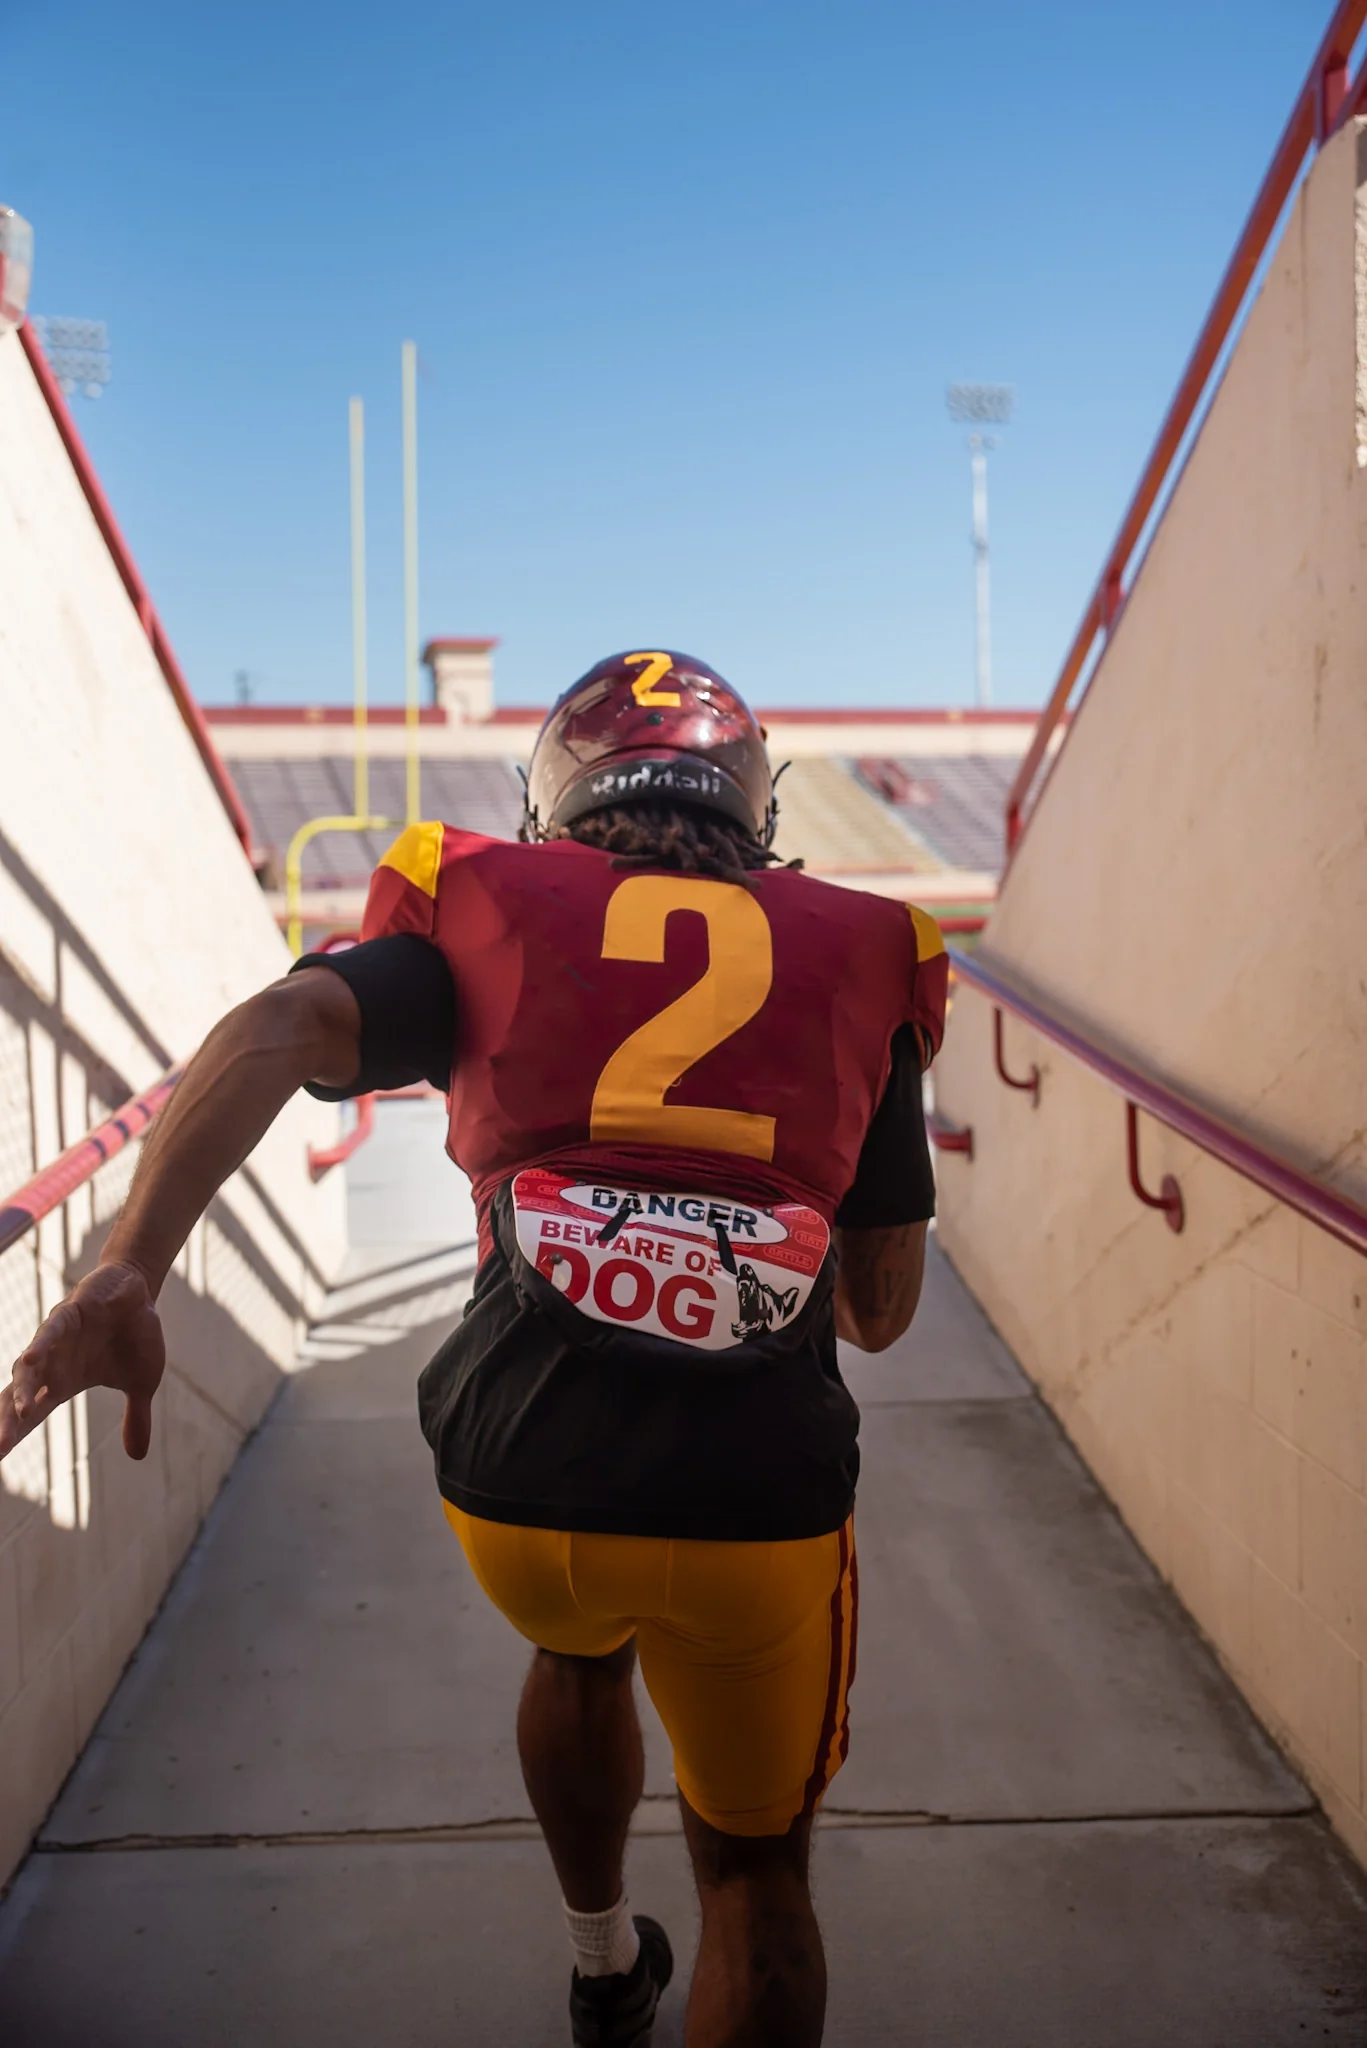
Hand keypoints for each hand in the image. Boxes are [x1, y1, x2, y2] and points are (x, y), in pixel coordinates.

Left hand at [0, 1262, 166, 1462]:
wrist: (139, 1293)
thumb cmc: (134, 1337)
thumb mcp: (142, 1383)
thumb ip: (136, 1418)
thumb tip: (138, 1456)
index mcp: (64, 1382)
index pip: (31, 1414)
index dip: (14, 1434)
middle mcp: (52, 1363)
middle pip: (21, 1397)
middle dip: (7, 1422)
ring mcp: (57, 1338)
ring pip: (30, 1367)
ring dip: (24, 1390)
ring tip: (20, 1413)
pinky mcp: (69, 1313)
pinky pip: (52, 1330)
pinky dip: (41, 1344)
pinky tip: (31, 1358)